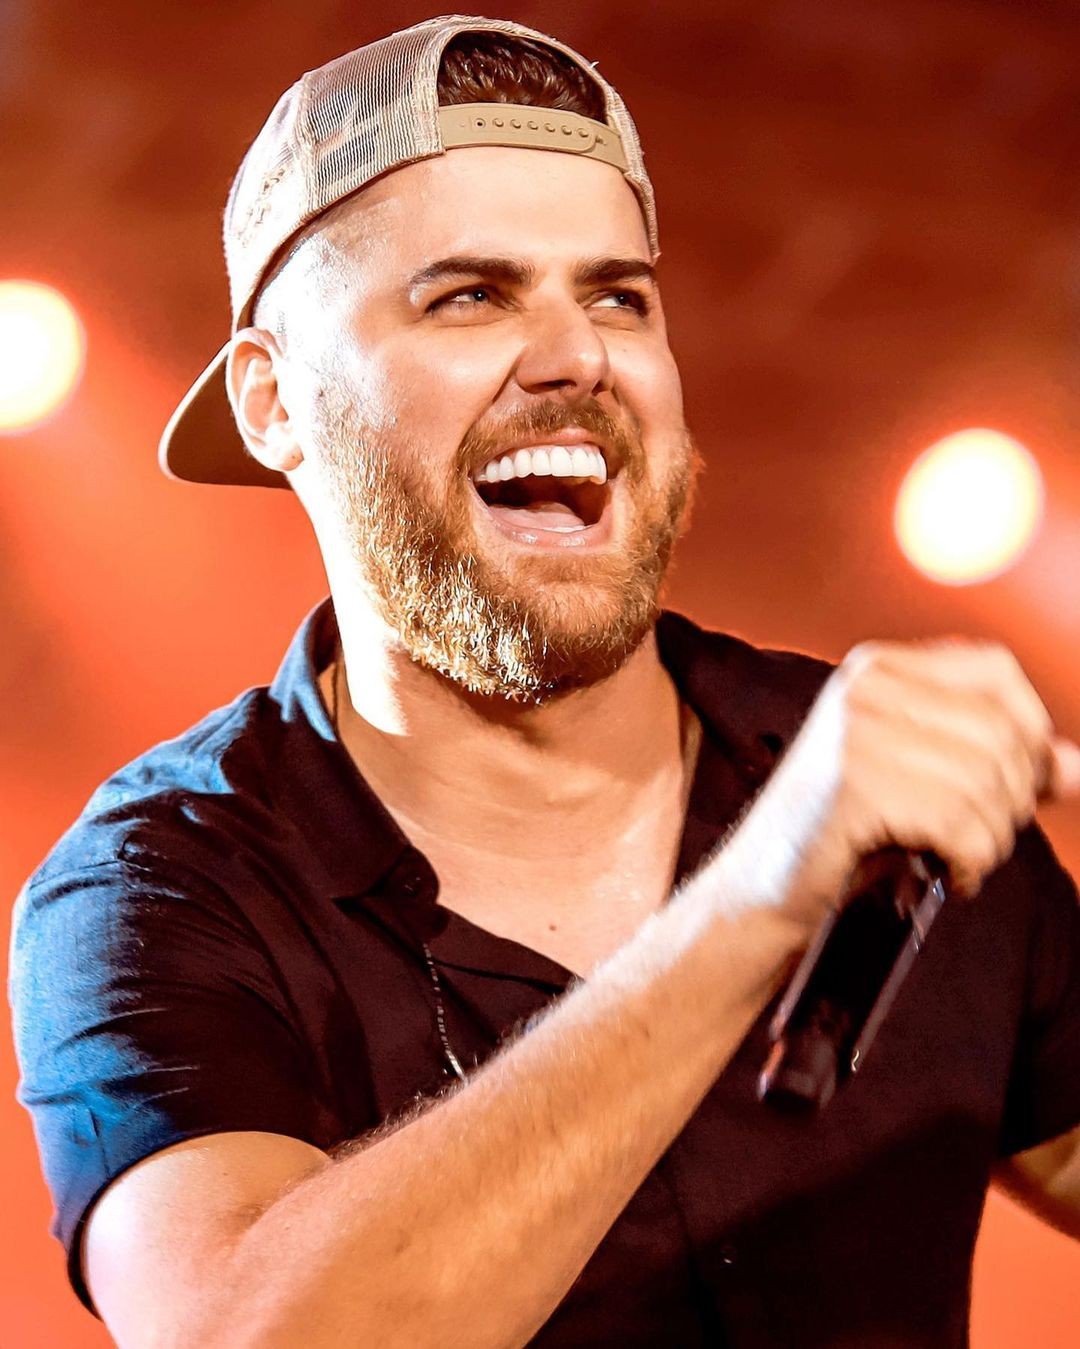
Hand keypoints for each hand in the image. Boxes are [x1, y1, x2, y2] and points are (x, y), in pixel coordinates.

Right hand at [728, 639, 1079, 927]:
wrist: (762, 888)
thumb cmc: (844, 834)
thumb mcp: (921, 780)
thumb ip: (997, 762)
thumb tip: (1075, 766)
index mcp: (878, 668)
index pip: (996, 671)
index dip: (1026, 730)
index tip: (1014, 786)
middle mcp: (866, 687)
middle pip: (1002, 733)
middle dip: (1010, 799)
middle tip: (975, 837)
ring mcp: (857, 732)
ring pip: (987, 782)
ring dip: (989, 839)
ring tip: (955, 856)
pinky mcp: (855, 785)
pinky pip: (961, 822)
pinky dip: (969, 861)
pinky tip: (942, 872)